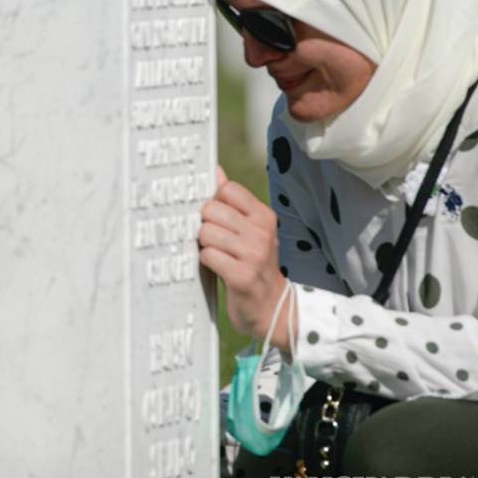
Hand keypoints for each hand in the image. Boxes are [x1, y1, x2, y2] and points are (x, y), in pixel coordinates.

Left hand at [198, 166, 291, 351]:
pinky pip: (207, 255)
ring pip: (205, 231)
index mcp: (263, 216)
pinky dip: (206, 262)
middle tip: (216, 241)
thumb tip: (215, 170)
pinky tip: (219, 268)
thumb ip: (232, 201)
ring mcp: (253, 254)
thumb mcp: (250, 229)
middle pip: (210, 209)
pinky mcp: (242, 276)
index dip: (214, 202)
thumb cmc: (253, 263)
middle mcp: (261, 232)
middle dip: (205, 225)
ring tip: (219, 255)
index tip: (218, 218)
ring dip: (204, 245)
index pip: (227, 189)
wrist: (272, 307)